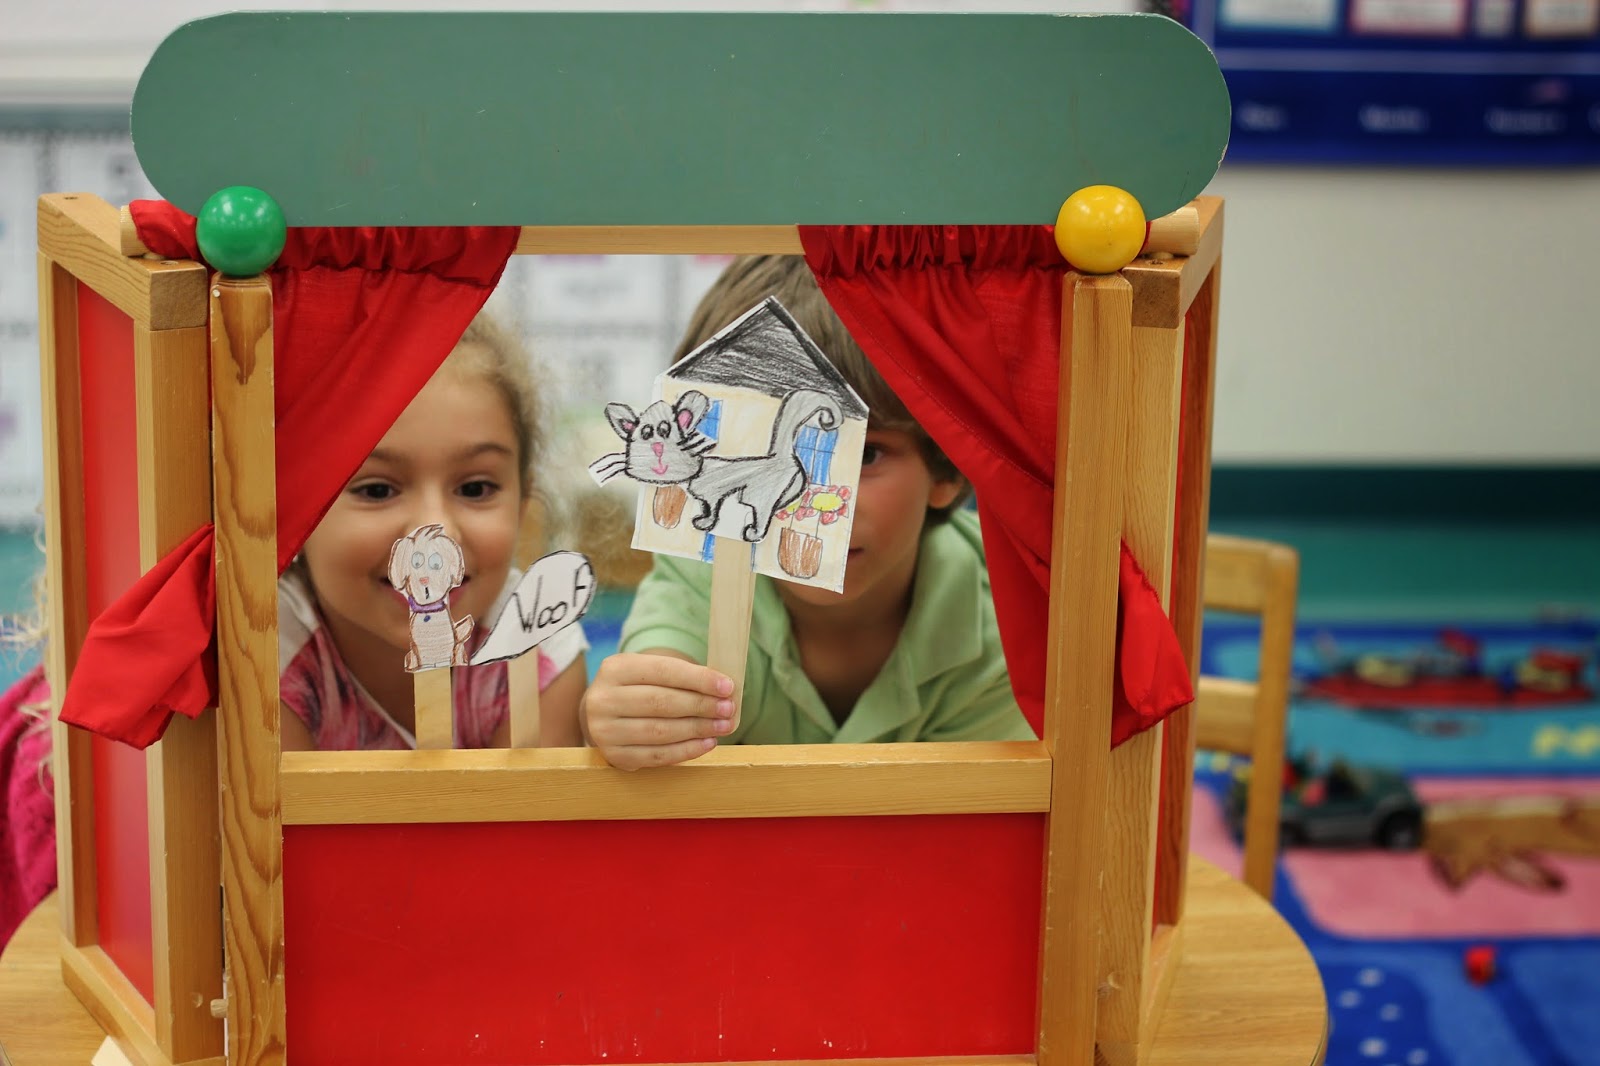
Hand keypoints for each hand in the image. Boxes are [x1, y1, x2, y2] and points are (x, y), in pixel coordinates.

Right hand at [581, 652, 735, 769]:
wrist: (603, 715)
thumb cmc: (638, 689)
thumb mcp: (649, 673)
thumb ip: (682, 677)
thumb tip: (723, 690)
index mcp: (614, 669)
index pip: (663, 671)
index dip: (698, 679)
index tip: (727, 686)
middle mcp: (603, 699)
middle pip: (661, 702)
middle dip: (701, 705)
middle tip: (728, 709)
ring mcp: (605, 730)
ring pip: (660, 731)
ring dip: (697, 729)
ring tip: (722, 726)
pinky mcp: (614, 756)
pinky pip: (657, 755)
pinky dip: (686, 750)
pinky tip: (706, 743)